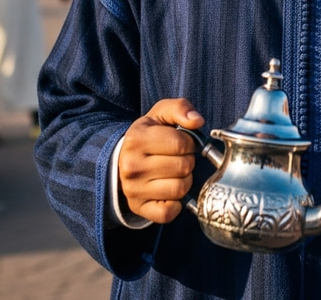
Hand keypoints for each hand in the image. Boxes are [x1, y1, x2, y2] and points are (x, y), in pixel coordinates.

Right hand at [118, 98, 204, 223]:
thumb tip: (198, 121)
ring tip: (174, 172)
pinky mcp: (139, 209)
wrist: (123, 159)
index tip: (181, 142)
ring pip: (180, 189)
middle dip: (188, 160)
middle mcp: (132, 167)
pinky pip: (169, 213)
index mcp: (136, 139)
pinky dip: (176, 204)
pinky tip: (170, 190)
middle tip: (178, 157)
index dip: (189, 142)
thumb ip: (180, 108)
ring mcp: (134, 190)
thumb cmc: (148, 134)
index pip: (181, 143)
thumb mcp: (160, 113)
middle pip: (184, 166)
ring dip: (185, 180)